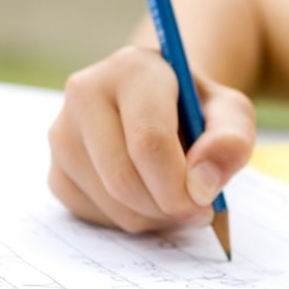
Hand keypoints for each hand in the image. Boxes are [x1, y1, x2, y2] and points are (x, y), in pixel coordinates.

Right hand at [47, 46, 254, 231]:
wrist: (167, 105)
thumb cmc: (199, 109)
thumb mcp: (232, 114)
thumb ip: (230, 140)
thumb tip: (202, 182)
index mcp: (132, 69)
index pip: (148, 142)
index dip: (179, 185)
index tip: (206, 202)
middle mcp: (85, 93)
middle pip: (123, 179)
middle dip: (168, 207)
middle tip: (198, 210)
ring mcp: (62, 133)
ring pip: (109, 203)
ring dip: (153, 217)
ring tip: (178, 197)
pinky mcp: (56, 170)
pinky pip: (92, 215)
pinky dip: (130, 220)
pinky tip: (150, 197)